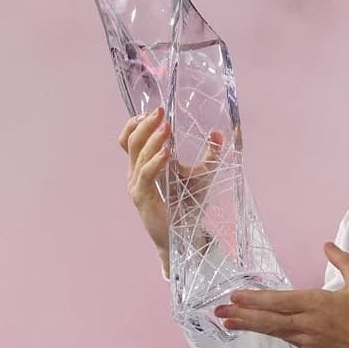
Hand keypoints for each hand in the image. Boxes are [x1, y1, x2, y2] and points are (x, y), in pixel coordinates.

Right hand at [118, 107, 222, 276]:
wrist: (184, 237)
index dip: (136, 123)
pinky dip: (155, 161)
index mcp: (144, 165)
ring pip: (137, 154)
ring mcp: (137, 185)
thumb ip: (209, 156)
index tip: (154, 111)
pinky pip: (146, 175)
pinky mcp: (142, 198)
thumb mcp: (202, 176)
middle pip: (131, 141)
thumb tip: (219, 134)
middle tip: (161, 112)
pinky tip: (168, 153)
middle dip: (145, 124)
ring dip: (153, 139)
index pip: (129, 139)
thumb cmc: (189, 206)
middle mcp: (136, 173)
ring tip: (167, 128)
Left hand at [214, 242, 348, 347]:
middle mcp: (306, 322)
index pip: (280, 301)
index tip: (236, 295)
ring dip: (248, 324)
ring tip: (226, 320)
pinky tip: (253, 327)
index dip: (256, 299)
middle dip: (242, 313)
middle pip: (268, 318)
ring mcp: (305, 338)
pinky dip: (264, 331)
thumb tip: (327, 244)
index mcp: (317, 304)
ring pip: (271, 330)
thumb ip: (343, 262)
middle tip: (219, 309)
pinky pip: (281, 336)